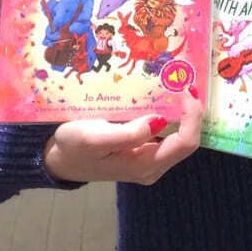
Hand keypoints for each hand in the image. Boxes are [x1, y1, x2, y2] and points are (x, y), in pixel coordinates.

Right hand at [41, 88, 202, 184]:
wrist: (59, 161)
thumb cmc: (74, 148)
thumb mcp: (96, 138)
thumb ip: (130, 133)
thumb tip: (160, 121)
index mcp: (144, 165)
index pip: (185, 143)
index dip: (192, 117)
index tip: (186, 91)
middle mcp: (153, 167)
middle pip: (187, 141)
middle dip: (191, 113)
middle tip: (185, 83)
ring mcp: (150, 162)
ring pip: (180, 138)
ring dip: (183, 114)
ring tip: (178, 87)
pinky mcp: (145, 155)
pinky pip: (168, 136)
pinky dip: (172, 117)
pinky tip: (166, 99)